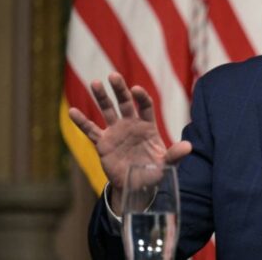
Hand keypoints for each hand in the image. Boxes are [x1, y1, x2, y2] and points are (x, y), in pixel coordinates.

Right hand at [68, 73, 191, 213]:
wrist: (136, 185)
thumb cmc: (153, 172)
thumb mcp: (166, 164)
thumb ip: (175, 155)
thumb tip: (189, 146)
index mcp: (148, 126)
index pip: (145, 106)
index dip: (141, 98)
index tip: (136, 89)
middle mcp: (131, 125)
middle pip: (125, 103)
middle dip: (120, 89)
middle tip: (113, 76)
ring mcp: (116, 132)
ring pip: (108, 111)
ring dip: (101, 97)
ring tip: (95, 83)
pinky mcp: (103, 143)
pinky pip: (91, 130)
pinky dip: (82, 122)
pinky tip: (72, 111)